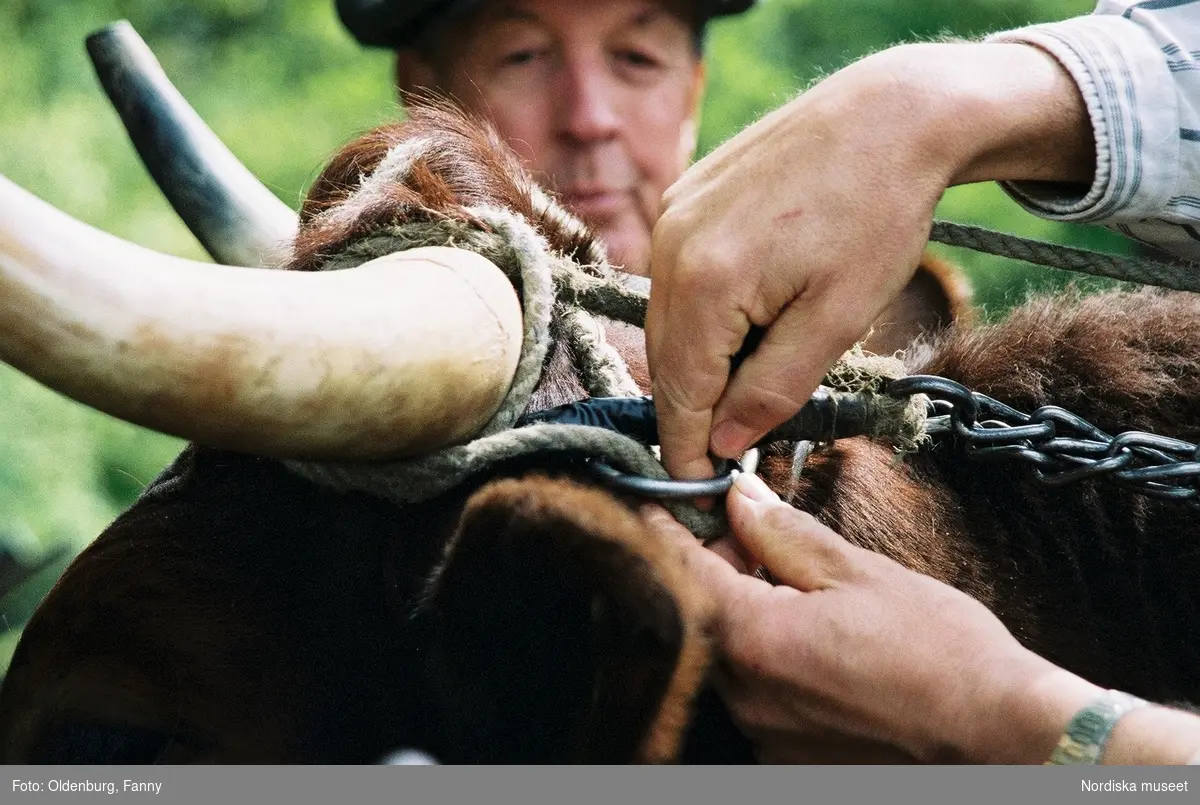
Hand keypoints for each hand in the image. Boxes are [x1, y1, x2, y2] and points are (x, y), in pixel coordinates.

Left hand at [646, 472, 1102, 763]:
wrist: (999, 733)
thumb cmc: (939, 652)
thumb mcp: (858, 572)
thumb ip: (783, 534)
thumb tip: (740, 500)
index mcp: (752, 640)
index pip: (681, 567)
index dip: (667, 525)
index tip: (655, 498)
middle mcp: (743, 696)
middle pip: (701, 611)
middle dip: (717, 566)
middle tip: (749, 532)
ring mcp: (763, 734)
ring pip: (728, 652)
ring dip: (743, 610)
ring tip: (789, 582)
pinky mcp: (787, 757)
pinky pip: (756, 692)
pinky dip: (766, 656)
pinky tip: (809, 636)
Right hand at [647, 42, 1094, 480]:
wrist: (889, 114)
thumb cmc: (877, 215)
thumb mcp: (836, 320)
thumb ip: (772, 390)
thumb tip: (723, 444)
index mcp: (705, 284)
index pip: (678, 395)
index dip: (688, 451)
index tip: (702, 490)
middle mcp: (669, 246)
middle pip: (667, 360)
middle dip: (698, 409)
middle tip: (738, 445)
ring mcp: (671, 215)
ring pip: (670, 321)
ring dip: (704, 359)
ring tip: (757, 375)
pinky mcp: (683, 197)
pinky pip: (678, 279)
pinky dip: (706, 313)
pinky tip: (753, 314)